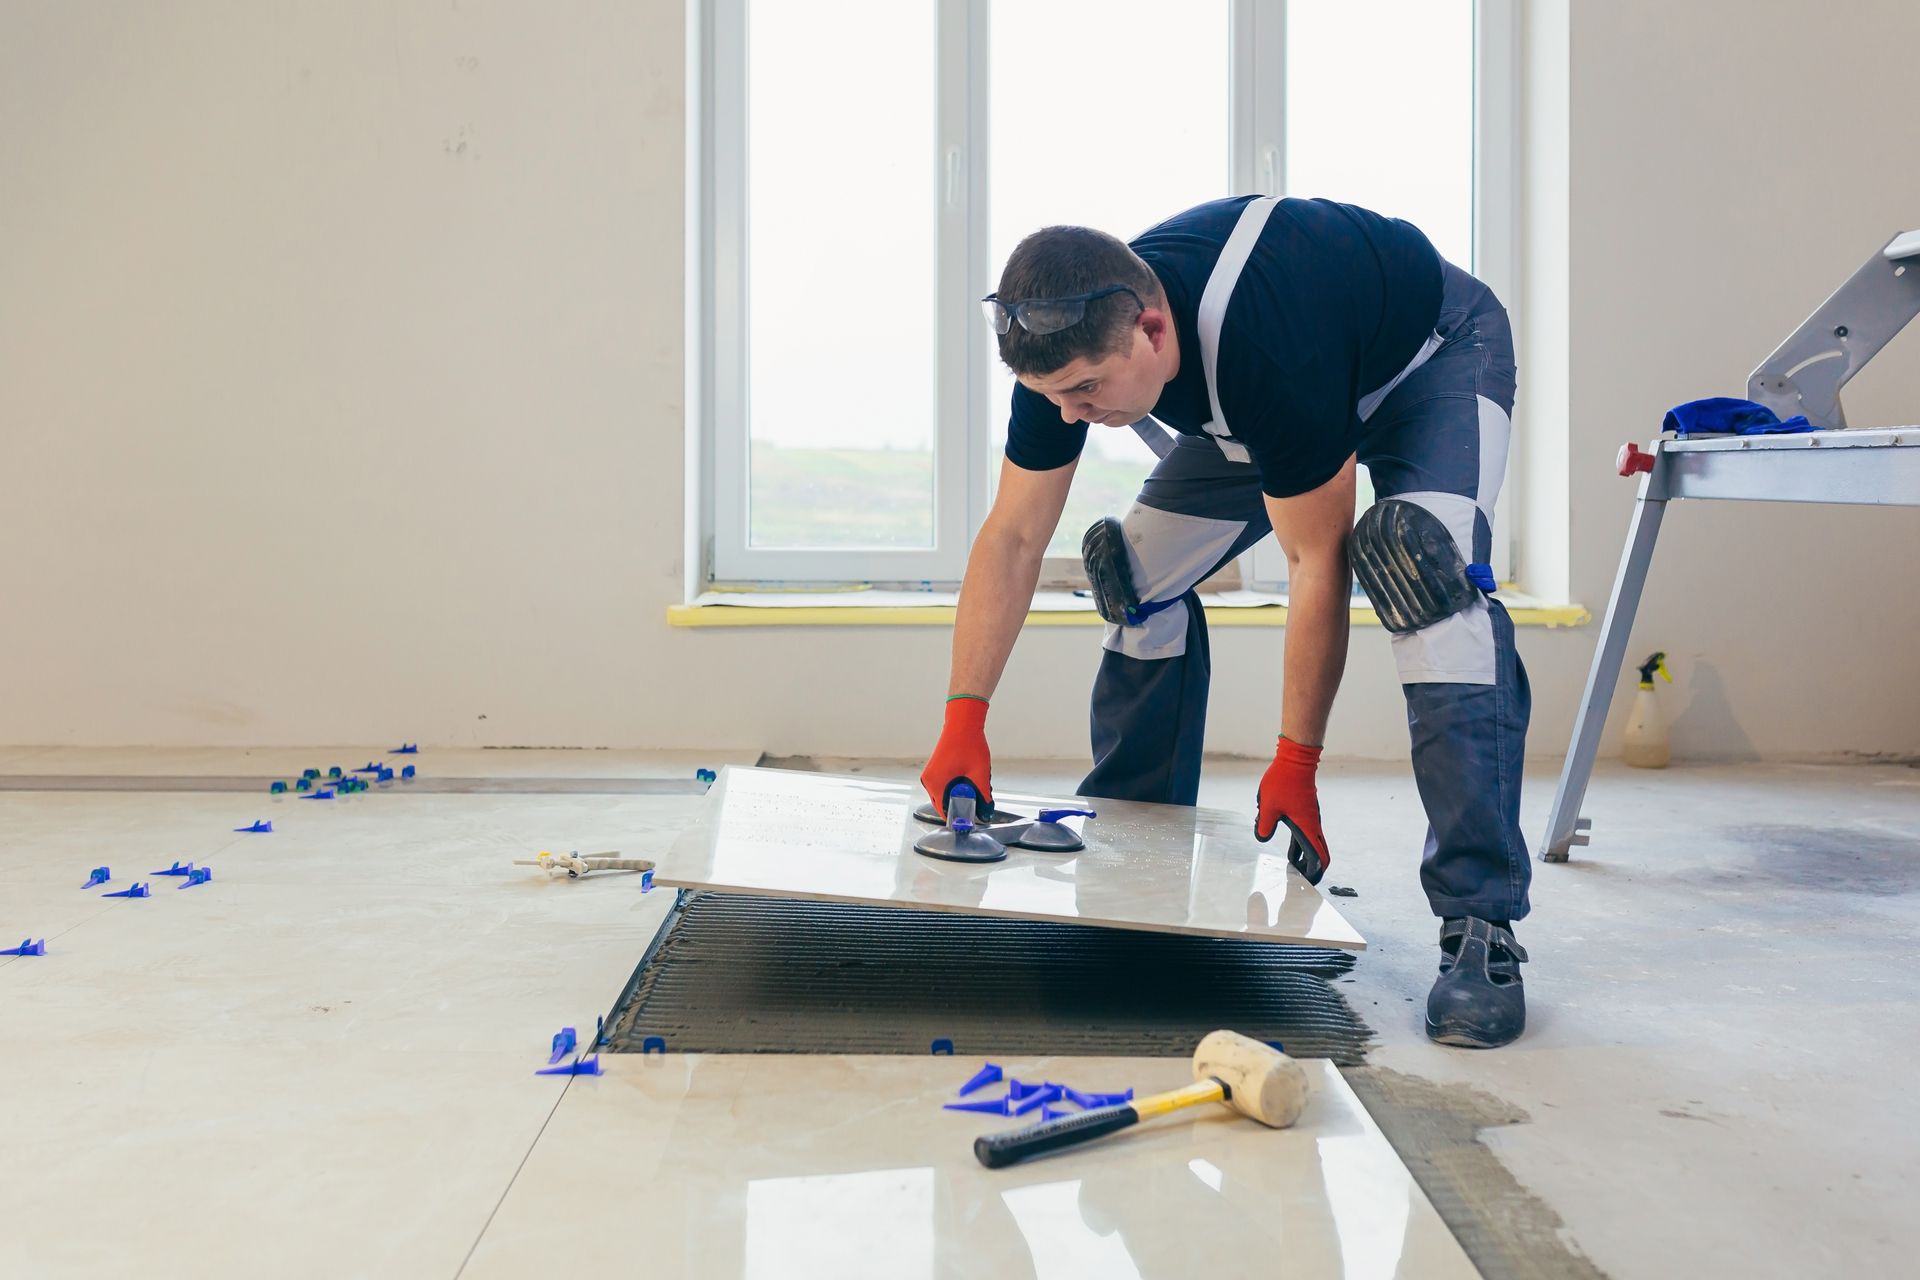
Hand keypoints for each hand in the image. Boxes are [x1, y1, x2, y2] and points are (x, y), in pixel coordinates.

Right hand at [920, 697, 992, 816]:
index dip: (959, 817)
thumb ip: (982, 794)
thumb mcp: (980, 773)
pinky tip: (968, 782)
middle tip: (978, 804)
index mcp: (936, 783)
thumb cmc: (969, 744)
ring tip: (974, 789)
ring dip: (957, 797)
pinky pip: (942, 787)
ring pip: (943, 796)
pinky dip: (954, 789)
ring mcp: (930, 775)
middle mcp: (929, 781)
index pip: (944, 812)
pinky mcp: (934, 771)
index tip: (973, 820)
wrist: (962, 723)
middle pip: (943, 805)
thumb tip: (986, 811)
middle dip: (960, 807)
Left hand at [1255, 736, 1329, 883]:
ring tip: (1293, 870)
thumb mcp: (1267, 807)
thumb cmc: (1282, 781)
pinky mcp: (1306, 813)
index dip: (1316, 874)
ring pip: (1313, 845)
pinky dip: (1301, 847)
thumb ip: (1264, 825)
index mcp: (1307, 827)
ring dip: (1305, 859)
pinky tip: (1291, 853)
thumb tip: (1262, 839)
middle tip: (1300, 883)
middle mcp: (1313, 825)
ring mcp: (1311, 819)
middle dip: (1312, 871)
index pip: (1319, 858)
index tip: (1307, 885)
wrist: (1295, 760)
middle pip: (1320, 855)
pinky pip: (1307, 836)